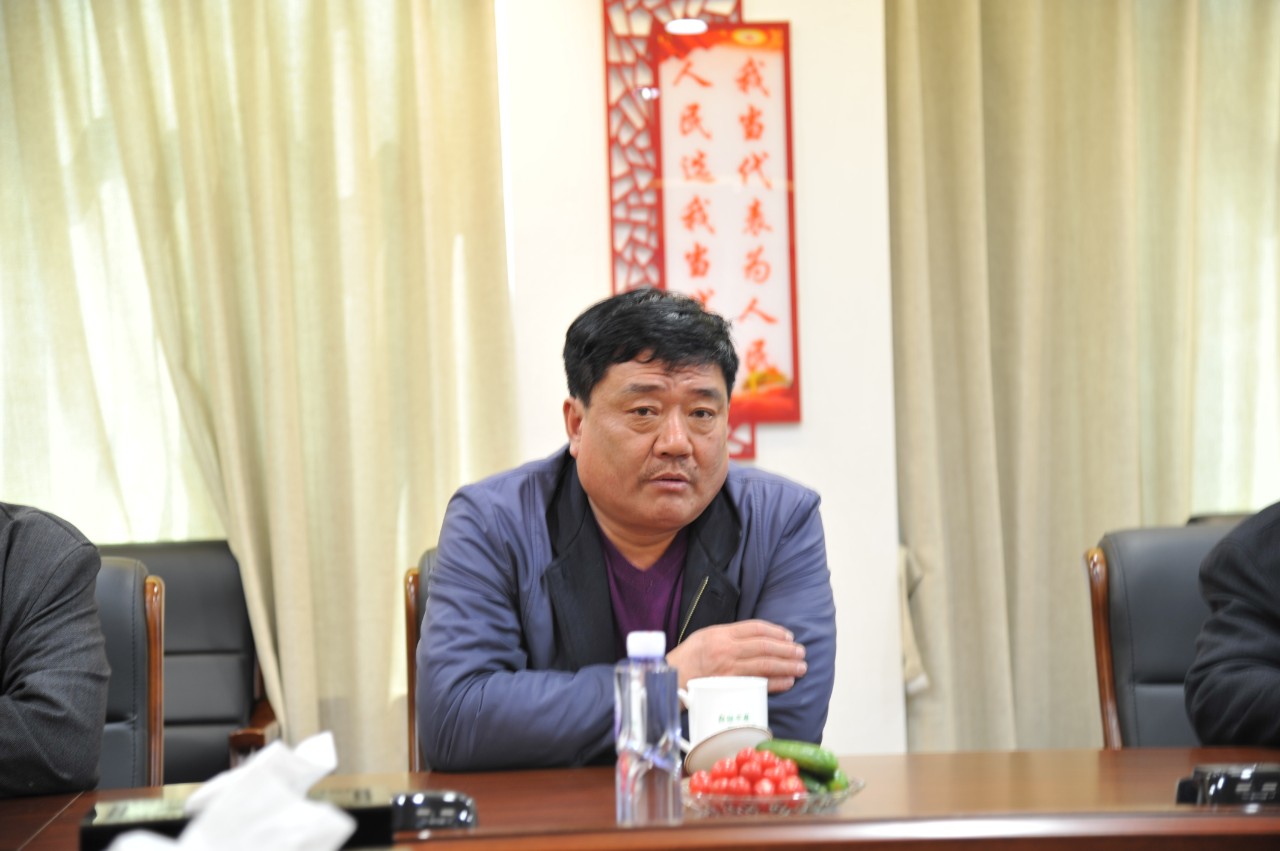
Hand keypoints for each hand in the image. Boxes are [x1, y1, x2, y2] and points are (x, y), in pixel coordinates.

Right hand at [667, 619, 806, 692]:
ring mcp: (728, 668)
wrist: (669, 681)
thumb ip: (727, 635)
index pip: (755, 628)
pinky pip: (758, 683)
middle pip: (765, 646)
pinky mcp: (729, 686)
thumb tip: (753, 638)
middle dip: (787, 650)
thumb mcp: (704, 637)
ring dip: (786, 665)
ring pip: (765, 664)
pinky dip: (775, 682)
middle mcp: (726, 648)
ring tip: (801, 667)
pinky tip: (787, 681)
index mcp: (721, 633)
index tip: (788, 636)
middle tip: (801, 652)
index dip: (775, 631)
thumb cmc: (686, 660)